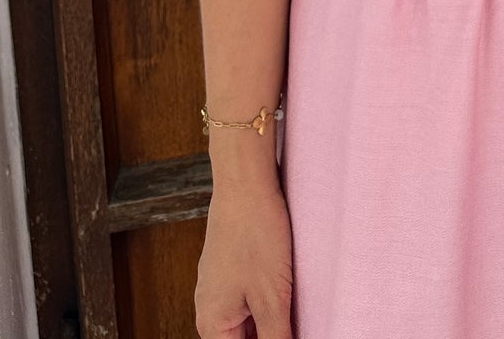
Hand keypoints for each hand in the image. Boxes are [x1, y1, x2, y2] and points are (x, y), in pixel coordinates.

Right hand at [195, 165, 294, 338]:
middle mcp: (210, 311)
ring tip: (292, 308)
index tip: (288, 332)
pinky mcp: (231, 270)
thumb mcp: (272, 297)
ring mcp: (219, 289)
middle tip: (294, 320)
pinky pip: (249, 301)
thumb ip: (276, 338)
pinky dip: (268, 305)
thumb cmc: (254, 232)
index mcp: (212, 325)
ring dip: (272, 324)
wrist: (244, 180)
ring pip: (249, 324)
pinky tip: (287, 294)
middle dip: (270, 335)